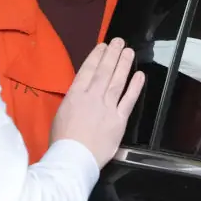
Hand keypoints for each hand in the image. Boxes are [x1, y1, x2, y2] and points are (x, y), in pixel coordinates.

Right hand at [50, 37, 144, 167]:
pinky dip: (135, 87)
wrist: (74, 158)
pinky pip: (129, 100)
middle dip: (112, 55)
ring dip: (124, 65)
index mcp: (75, 95)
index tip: (103, 46)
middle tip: (119, 42)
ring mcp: (107, 107)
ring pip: (117, 81)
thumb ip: (73, 101)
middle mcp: (92, 97)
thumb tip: (81, 94)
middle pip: (104, 71)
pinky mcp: (119, 120)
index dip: (96, 56)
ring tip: (128, 52)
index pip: (88, 70)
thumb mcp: (61, 114)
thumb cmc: (62, 140)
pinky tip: (140, 76)